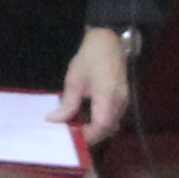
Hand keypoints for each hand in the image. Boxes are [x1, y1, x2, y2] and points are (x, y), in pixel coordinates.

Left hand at [56, 26, 131, 147]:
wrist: (108, 40)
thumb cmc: (90, 57)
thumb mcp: (74, 79)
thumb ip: (67, 104)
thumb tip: (54, 120)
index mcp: (107, 95)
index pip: (101, 125)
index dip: (87, 135)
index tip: (71, 136)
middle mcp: (119, 101)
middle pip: (108, 130)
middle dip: (90, 135)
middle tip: (71, 132)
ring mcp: (124, 101)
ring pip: (112, 126)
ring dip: (96, 129)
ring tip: (77, 124)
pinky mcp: (124, 99)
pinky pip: (113, 118)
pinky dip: (101, 122)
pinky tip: (87, 116)